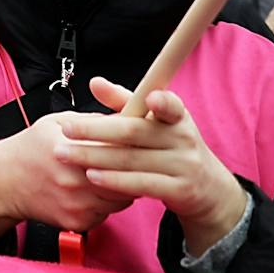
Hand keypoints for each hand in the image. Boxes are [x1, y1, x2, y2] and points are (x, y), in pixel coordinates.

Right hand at [0, 113, 132, 246]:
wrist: (5, 181)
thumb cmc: (31, 149)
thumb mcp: (56, 122)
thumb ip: (92, 121)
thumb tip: (126, 117)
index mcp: (69, 149)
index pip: (119, 151)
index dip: (134, 148)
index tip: (140, 144)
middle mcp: (73, 179)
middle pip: (126, 179)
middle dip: (133, 170)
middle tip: (134, 162)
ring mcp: (76, 203)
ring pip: (122, 200)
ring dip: (122, 188)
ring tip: (111, 175)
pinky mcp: (78, 222)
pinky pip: (108, 214)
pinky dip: (107, 203)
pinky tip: (94, 191)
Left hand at [55, 77, 250, 255]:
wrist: (207, 188)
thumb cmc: (169, 145)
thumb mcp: (155, 122)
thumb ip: (124, 101)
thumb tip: (94, 82)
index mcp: (177, 117)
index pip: (172, 106)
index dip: (163, 102)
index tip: (150, 98)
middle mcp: (183, 139)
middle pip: (135, 132)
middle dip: (96, 130)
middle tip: (66, 129)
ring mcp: (184, 166)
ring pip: (133, 160)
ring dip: (96, 157)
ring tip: (67, 154)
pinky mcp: (180, 191)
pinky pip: (142, 185)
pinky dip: (115, 181)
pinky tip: (92, 176)